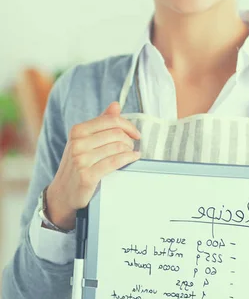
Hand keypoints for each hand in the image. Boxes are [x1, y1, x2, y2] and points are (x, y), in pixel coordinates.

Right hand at [46, 101, 140, 229]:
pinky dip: (129, 158)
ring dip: (129, 150)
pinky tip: (133, 158)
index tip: (135, 133)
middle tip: (132, 147)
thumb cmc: (77, 164)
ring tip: (130, 154)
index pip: (110, 120)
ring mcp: (81, 160)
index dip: (127, 125)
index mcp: (77, 130)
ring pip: (118, 147)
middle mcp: (77, 143)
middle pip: (116, 133)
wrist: (62, 193)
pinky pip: (115, 162)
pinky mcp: (87, 175)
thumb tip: (116, 105)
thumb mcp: (85, 141)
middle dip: (129, 140)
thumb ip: (101, 123)